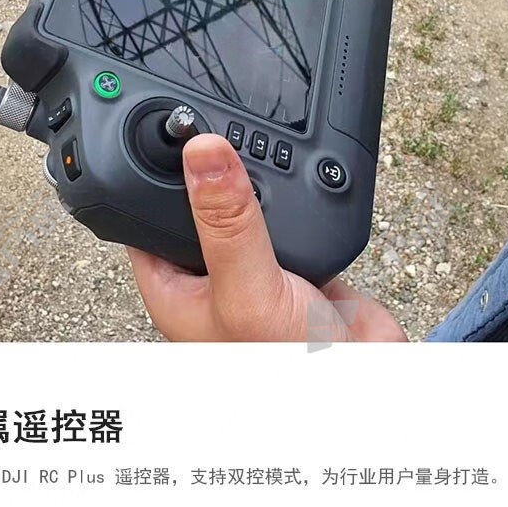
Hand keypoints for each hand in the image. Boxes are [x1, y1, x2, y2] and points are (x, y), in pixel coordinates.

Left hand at [128, 133, 406, 343]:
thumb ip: (225, 222)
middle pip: (197, 203)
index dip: (146, 174)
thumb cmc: (284, 365)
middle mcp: (212, 277)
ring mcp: (257, 269)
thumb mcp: (245, 286)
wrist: (364, 381)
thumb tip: (202, 153)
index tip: (156, 126)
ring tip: (258, 146)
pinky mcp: (301, 263)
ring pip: (247, 206)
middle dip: (208, 171)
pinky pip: (293, 215)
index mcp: (175, 288)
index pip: (143, 216)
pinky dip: (301, 196)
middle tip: (211, 125)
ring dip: (260, 183)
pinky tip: (301, 180)